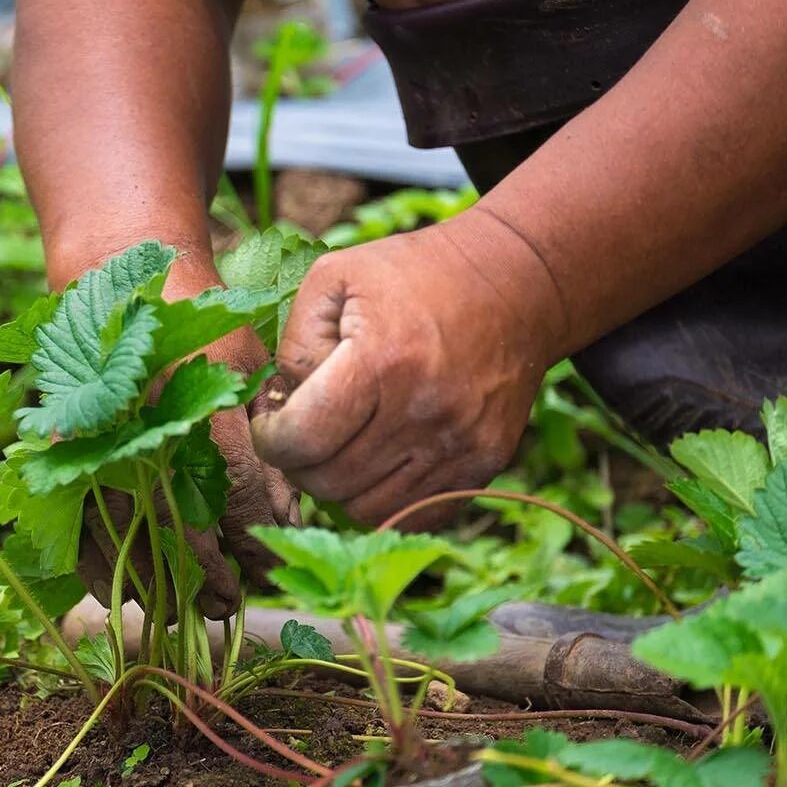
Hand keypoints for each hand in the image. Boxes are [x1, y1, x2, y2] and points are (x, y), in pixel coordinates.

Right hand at [77, 325, 298, 620]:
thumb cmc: (194, 318)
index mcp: (196, 392)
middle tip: (231, 604)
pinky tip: (122, 593)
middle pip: (177, 522)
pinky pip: (74, 524)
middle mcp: (142, 420)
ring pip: (124, 533)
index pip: (235, 488)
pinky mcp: (59, 449)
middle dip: (208, 575)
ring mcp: (93, 436)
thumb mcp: (247, 362)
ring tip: (186, 612)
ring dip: (157, 583)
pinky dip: (98, 568)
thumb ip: (267, 437)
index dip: (254, 540)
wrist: (113, 272)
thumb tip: (285, 516)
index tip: (266, 568)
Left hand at [252, 213, 562, 527]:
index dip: (270, 439)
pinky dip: (383, 499)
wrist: (515, 282)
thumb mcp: (334, 278)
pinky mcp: (484, 463)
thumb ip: (294, 342)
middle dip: (299, 463)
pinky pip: (414, 513)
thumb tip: (283, 406)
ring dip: (339, 486)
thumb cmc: (413, 274)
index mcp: (382, 360)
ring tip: (337, 446)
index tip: (270, 423)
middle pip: (329, 481)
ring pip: (366, 509)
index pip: (303, 439)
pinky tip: (374, 461)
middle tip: (301, 434)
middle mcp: (425, 410)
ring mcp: (460, 443)